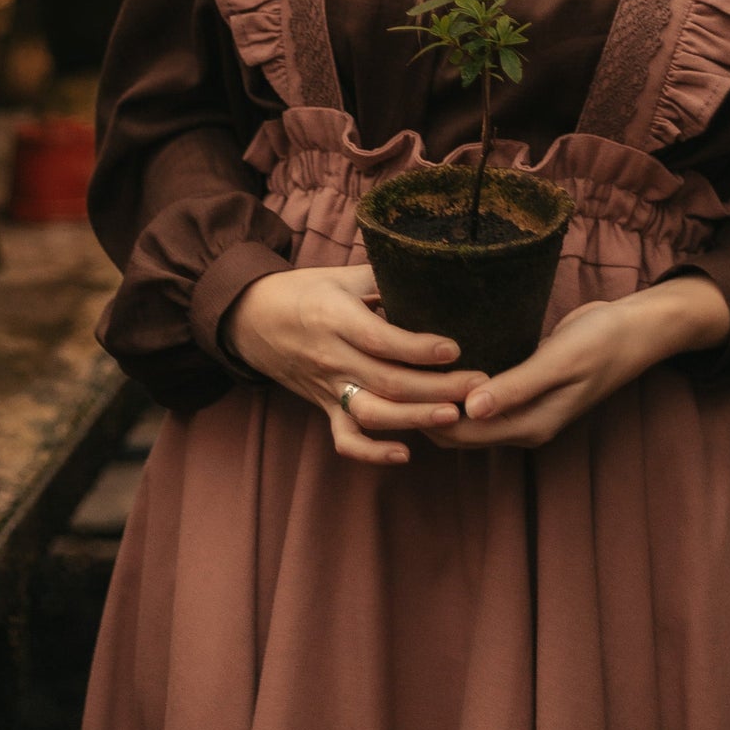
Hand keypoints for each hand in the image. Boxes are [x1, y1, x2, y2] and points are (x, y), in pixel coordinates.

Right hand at [224, 264, 485, 466]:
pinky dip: (372, 453)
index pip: (379, 339)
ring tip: (453, 416)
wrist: (250, 318)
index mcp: (334, 317)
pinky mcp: (322, 407)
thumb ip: (384, 279)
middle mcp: (331, 356)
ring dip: (415, 418)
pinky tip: (405, 454)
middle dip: (437, 387)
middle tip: (479, 384)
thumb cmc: (304, 291)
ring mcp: (326, 386)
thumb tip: (433, 277)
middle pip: (387, 381)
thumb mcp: (341, 275)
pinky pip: (345, 438)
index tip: (455, 348)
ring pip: (372, 413)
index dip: (418, 347)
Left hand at [423, 275, 729, 451]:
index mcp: (530, 426)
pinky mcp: (522, 385)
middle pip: (457, 429)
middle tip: (391, 371)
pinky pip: (480, 393)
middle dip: (425, 408)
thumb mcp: (561, 360)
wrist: (636, 328)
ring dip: (438, 396)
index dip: (427, 414)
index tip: (398, 383)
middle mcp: (523, 424)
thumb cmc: (602, 340)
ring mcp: (523, 407)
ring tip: (405, 365)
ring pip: (466, 413)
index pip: (461, 435)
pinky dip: (457, 383)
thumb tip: (471, 409)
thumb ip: (516, 386)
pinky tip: (437, 359)